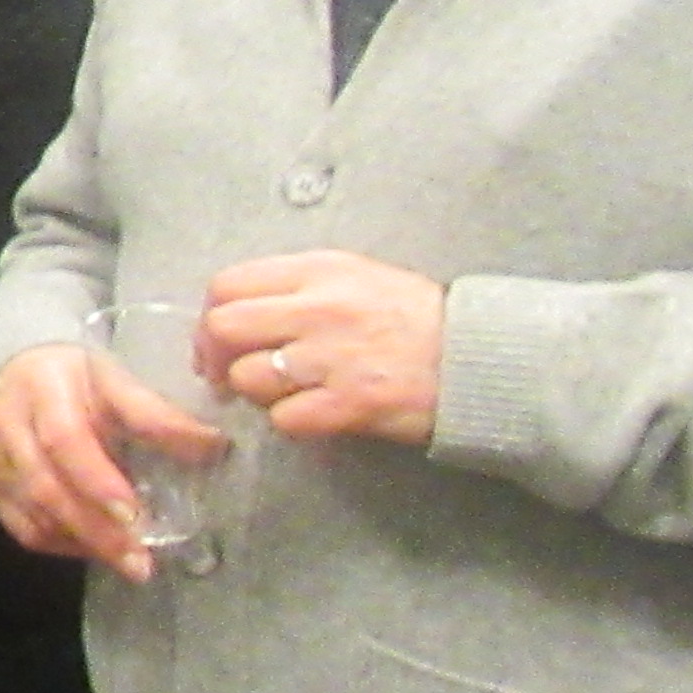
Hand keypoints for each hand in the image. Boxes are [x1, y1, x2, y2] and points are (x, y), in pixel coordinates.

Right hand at [0, 340, 227, 585]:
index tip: (136, 516)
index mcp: (43, 388)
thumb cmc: (75, 380)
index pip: (65, 439)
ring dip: (84, 542)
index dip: (99, 481)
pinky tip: (94, 548)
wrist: (10, 372)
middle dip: (96, 529)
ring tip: (129, 561)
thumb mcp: (114, 380)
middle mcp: (7, 425)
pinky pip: (22, 527)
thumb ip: (155, 414)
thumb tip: (213, 446)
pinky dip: (62, 544)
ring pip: (32, 514)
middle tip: (140, 562)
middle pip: (46, 487)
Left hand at [200, 253, 447, 447]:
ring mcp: (334, 358)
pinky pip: (285, 419)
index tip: (218, 340)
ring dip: (257, 392)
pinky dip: (291, 422)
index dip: (210, 316)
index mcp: (320, 271)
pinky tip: (315, 413)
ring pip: (248, 378)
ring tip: (285, 393)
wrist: (481, 358)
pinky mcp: (350, 404)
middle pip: (224, 328)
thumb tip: (237, 311)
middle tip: (228, 376)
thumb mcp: (359, 277)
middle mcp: (321, 308)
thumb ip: (299, 286)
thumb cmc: (415, 319)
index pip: (227, 284)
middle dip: (215, 357)